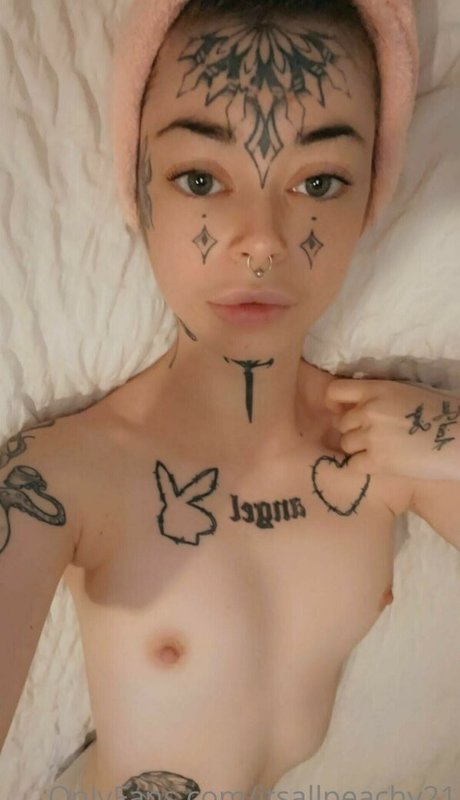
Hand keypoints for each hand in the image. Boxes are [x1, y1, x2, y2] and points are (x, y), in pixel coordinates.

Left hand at [324, 378, 459, 480]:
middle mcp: (369, 410)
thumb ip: (379, 396)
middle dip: (354, 430)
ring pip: (346, 444)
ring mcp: (372, 435)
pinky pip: (354, 465)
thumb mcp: (406, 391)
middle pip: (341, 423)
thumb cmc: (441, 412)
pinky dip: (363, 466)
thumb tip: (356, 405)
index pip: (335, 391)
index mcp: (377, 389)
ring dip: (358, 449)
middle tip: (372, 437)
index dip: (334, 403)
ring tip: (379, 450)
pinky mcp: (379, 460)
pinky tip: (379, 464)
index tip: (341, 411)